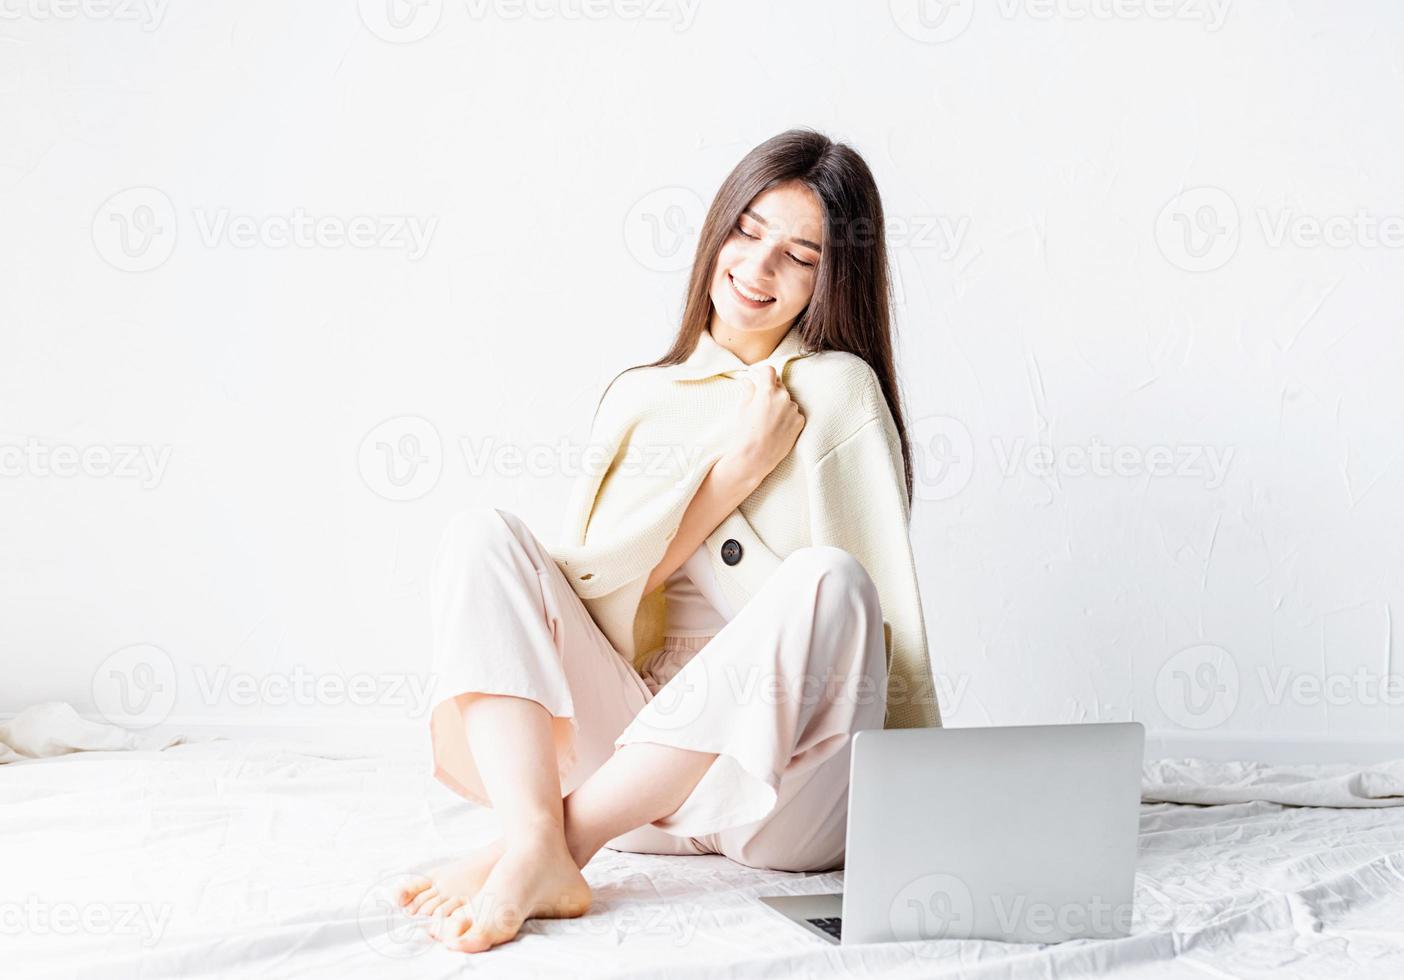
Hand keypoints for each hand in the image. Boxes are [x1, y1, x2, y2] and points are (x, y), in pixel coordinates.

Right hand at [723, 364, 805, 484]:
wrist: (756, 456)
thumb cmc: (746, 432)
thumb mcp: (743, 409)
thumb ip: (748, 391)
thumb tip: (748, 381)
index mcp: (767, 391)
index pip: (770, 371)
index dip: (764, 375)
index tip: (762, 380)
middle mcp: (783, 397)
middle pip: (779, 386)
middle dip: (772, 392)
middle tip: (763, 406)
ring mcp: (793, 409)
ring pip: (788, 401)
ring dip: (782, 405)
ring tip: (771, 421)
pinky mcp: (800, 421)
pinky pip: (795, 413)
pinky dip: (789, 418)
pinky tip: (779, 428)